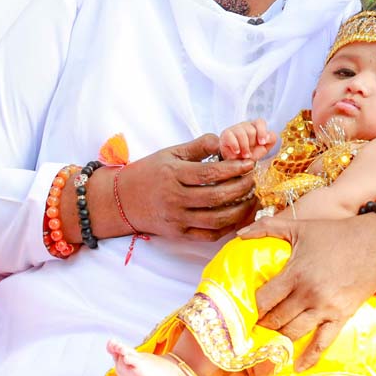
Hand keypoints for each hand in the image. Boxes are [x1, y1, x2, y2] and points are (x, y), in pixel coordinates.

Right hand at [119, 134, 256, 240]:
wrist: (122, 201)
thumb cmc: (148, 173)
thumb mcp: (170, 153)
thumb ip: (198, 146)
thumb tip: (223, 140)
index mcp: (173, 174)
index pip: (210, 173)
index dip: (234, 168)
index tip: (249, 164)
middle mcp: (175, 198)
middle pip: (217, 196)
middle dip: (242, 188)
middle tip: (253, 179)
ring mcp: (177, 219)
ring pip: (217, 219)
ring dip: (240, 210)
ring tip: (252, 198)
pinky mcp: (179, 234)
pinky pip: (209, 235)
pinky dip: (228, 228)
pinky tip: (238, 216)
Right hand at [219, 118, 276, 161]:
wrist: (234, 163)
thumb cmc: (249, 154)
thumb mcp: (262, 149)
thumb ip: (270, 141)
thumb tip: (267, 138)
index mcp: (256, 127)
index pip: (260, 122)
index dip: (262, 132)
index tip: (262, 143)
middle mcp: (245, 126)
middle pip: (251, 130)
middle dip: (252, 144)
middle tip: (250, 153)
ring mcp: (235, 129)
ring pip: (242, 133)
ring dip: (244, 147)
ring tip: (244, 155)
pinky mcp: (226, 134)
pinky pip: (231, 137)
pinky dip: (235, 146)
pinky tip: (236, 151)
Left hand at [237, 214, 375, 370]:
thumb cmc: (336, 235)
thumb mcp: (300, 227)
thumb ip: (267, 228)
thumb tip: (240, 234)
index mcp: (296, 273)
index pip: (265, 299)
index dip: (252, 308)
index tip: (244, 311)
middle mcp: (309, 294)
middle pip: (276, 319)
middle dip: (262, 326)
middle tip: (253, 328)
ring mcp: (325, 308)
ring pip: (294, 333)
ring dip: (279, 339)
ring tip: (268, 340)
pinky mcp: (340, 317)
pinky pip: (322, 342)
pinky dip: (309, 357)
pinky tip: (297, 367)